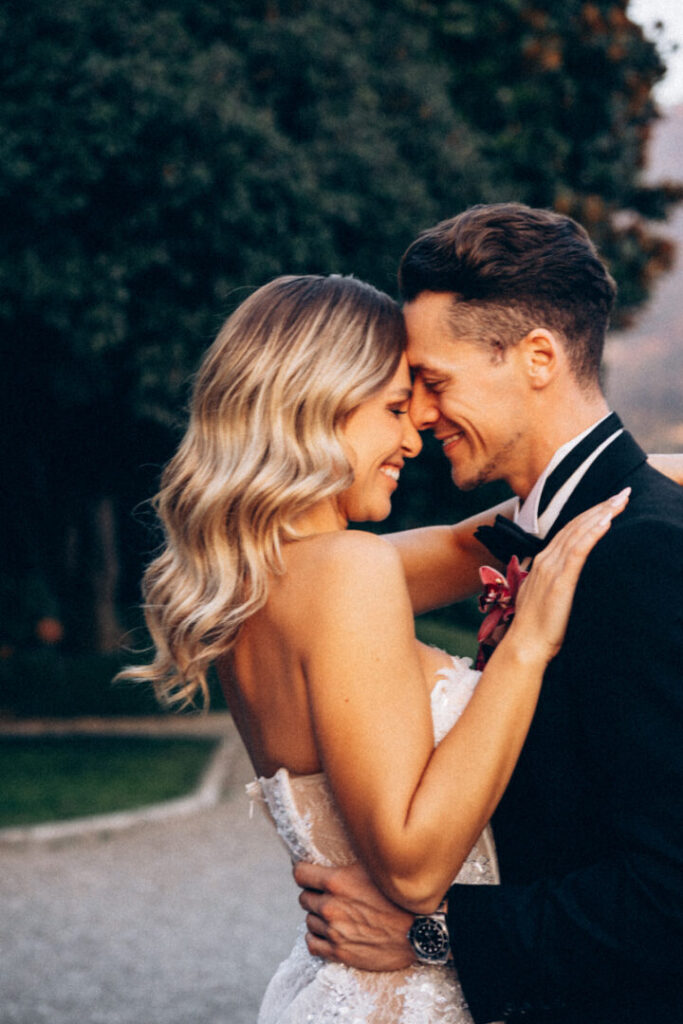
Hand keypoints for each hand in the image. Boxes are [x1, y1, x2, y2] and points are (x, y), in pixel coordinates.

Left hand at [293, 860, 414, 970]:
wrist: (421, 930)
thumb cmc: (401, 896)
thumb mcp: (376, 868)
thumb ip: (351, 865)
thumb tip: (339, 856)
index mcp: (337, 882)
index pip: (300, 874)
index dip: (304, 872)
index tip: (309, 874)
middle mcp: (331, 906)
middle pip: (304, 898)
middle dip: (315, 895)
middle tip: (329, 896)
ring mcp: (334, 931)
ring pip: (309, 921)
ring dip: (319, 917)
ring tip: (335, 915)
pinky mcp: (340, 952)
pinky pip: (312, 945)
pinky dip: (316, 938)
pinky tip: (327, 933)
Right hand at [508, 488, 629, 662]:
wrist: (525, 644)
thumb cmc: (536, 627)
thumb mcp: (545, 597)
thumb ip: (554, 581)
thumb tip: (567, 577)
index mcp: (543, 562)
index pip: (569, 530)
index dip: (590, 514)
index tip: (609, 503)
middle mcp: (546, 560)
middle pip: (575, 525)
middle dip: (600, 507)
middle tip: (621, 493)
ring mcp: (552, 568)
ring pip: (578, 532)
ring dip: (600, 514)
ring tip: (619, 501)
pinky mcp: (561, 580)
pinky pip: (578, 550)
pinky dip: (592, 533)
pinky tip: (606, 522)